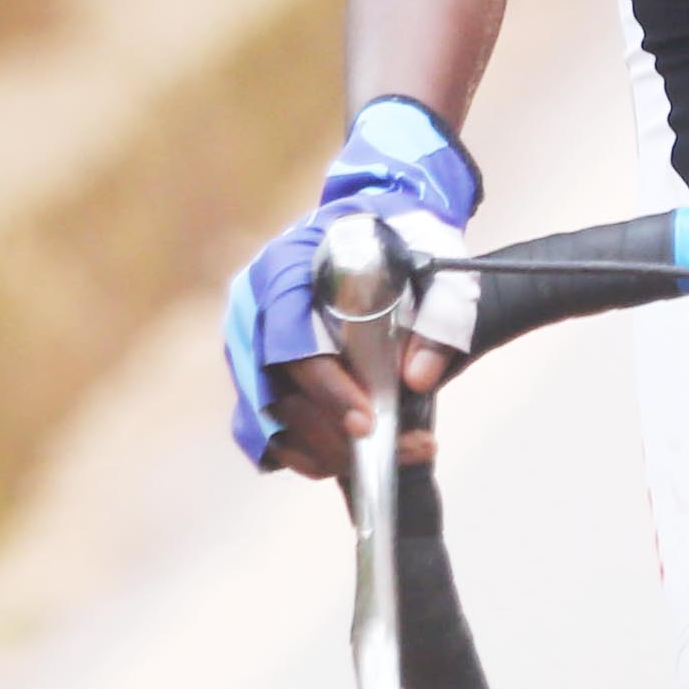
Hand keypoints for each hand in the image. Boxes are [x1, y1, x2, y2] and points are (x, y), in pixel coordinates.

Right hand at [218, 94, 480, 472]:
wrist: (381, 227)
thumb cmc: (400, 239)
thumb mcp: (436, 260)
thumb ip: (438, 313)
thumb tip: (418, 379)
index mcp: (285, 267)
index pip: (287, 338)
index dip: (325, 388)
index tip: (366, 421)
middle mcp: (253, 309)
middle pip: (273, 389)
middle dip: (329, 431)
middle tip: (383, 447)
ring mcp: (250, 346)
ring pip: (270, 418)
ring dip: (323, 449)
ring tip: (389, 453)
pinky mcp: (259, 376)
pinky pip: (266, 431)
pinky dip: (304, 453)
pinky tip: (349, 461)